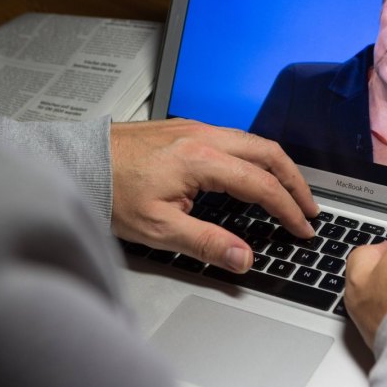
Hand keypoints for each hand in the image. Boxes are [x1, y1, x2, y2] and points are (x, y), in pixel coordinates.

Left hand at [110, 119, 317, 272]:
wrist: (78, 161)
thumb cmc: (111, 190)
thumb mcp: (158, 228)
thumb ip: (206, 242)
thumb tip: (243, 258)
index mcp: (201, 160)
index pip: (262, 185)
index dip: (288, 209)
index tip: (302, 228)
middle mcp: (204, 136)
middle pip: (268, 152)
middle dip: (295, 181)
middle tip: (309, 207)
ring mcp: (195, 128)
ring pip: (252, 141)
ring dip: (276, 165)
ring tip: (287, 190)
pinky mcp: (184, 128)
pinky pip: (234, 138)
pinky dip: (254, 157)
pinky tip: (249, 174)